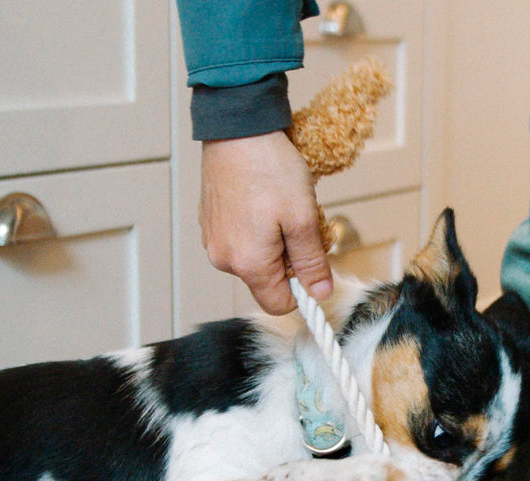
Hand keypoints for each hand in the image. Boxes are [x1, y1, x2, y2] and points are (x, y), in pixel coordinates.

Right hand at [199, 132, 333, 313]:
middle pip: (266, 281)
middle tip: (299, 224)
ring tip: (278, 207)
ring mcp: (213, 240)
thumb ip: (312, 263)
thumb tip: (321, 293)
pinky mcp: (209, 222)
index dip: (301, 290)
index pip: (278, 304)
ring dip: (273, 243)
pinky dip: (256, 229)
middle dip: (288, 261)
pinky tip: (261, 200)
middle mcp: (224, 259)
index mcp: (248, 264)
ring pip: (254, 260)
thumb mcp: (303, 219)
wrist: (237, 126)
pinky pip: (240, 240)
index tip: (313, 265)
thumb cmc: (269, 168)